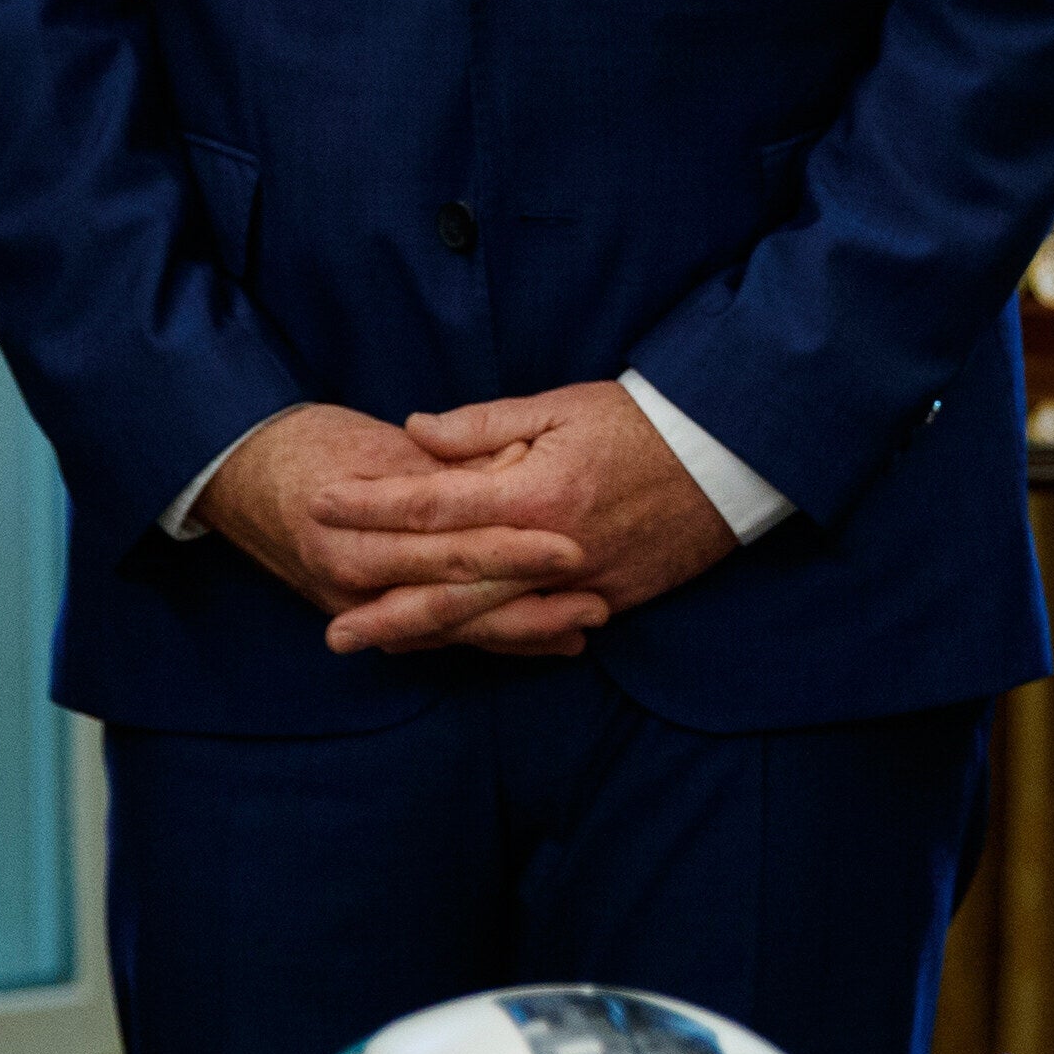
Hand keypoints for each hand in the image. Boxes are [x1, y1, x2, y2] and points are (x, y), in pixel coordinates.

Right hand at [189, 403, 596, 633]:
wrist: (239, 476)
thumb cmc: (313, 446)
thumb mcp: (376, 444)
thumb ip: (444, 463)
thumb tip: (513, 466)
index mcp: (355, 528)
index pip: (449, 543)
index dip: (512, 547)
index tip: (571, 547)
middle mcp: (354, 578)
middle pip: (456, 600)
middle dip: (529, 605)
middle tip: (598, 603)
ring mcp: (359, 607)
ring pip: (453, 630)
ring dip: (522, 633)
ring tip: (585, 628)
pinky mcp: (368, 618)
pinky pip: (439, 638)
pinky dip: (494, 640)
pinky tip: (548, 642)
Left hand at [316, 382, 742, 658]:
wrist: (731, 457)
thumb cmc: (645, 421)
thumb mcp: (561, 406)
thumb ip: (482, 425)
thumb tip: (416, 432)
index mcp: (534, 491)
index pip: (434, 504)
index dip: (372, 506)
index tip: (322, 504)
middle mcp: (552, 547)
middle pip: (453, 587)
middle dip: (388, 609)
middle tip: (333, 633)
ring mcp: (583, 582)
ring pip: (493, 619)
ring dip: (431, 635)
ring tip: (380, 646)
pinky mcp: (611, 598)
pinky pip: (543, 629)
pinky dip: (496, 641)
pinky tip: (459, 646)